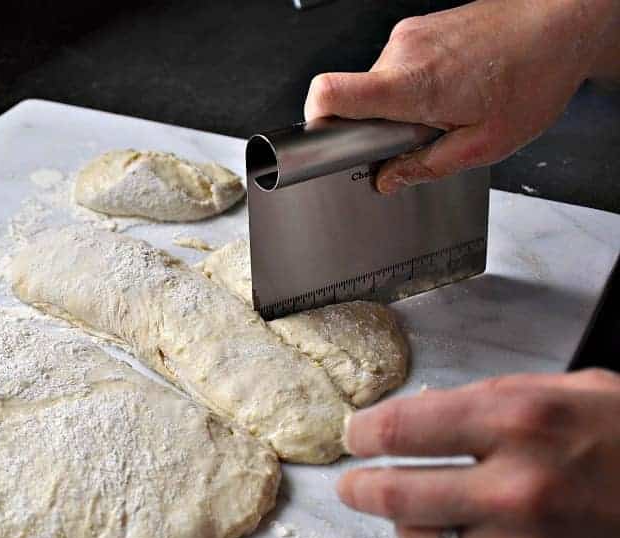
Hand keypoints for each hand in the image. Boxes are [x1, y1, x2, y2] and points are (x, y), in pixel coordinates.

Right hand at [303, 0, 619, 193]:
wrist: (562, 20)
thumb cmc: (534, 74)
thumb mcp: (484, 144)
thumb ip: (426, 166)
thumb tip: (387, 180)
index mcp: (410, 83)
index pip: (329, 93)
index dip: (314, 122)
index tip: (324, 144)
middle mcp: (401, 52)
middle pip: (356, 98)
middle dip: (379, 125)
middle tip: (421, 134)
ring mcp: (410, 34)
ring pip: (381, 83)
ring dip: (402, 104)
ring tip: (448, 108)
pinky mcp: (420, 27)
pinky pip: (399, 65)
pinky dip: (416, 84)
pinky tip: (454, 88)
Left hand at [337, 369, 619, 537]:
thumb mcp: (579, 393)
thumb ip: (500, 400)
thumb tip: (429, 416)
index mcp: (523, 421)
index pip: (401, 428)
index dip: (364, 432)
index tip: (357, 434)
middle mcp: (518, 487)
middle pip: (394, 492)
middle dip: (360, 486)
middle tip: (352, 482)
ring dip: (399, 530)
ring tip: (398, 516)